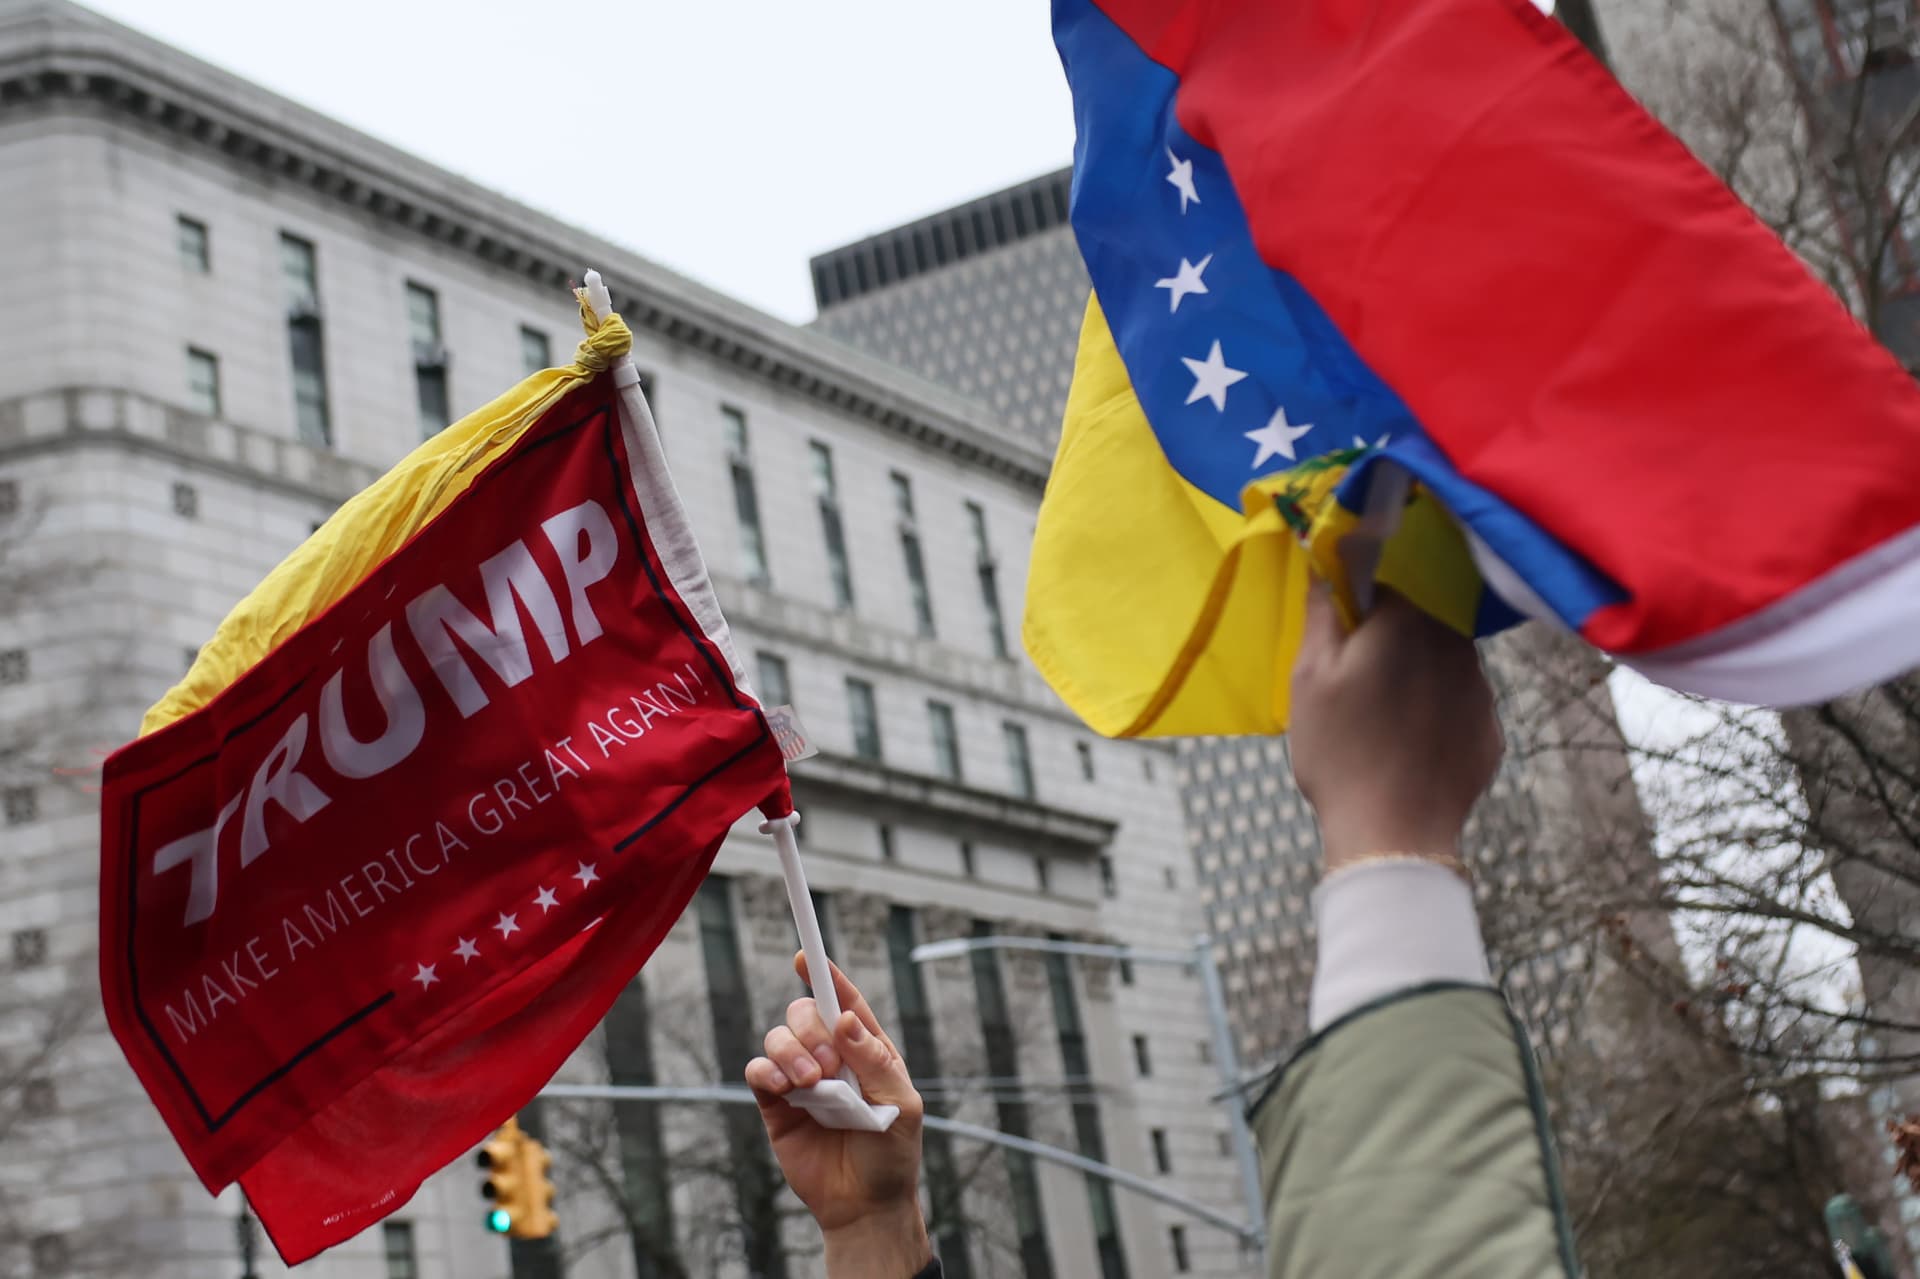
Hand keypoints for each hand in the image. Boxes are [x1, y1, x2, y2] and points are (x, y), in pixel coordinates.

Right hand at [745, 954, 929, 1277]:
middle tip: (828, 1064)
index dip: (828, 976)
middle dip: (811, 1027)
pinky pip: (759, 1071)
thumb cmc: (891, 1154)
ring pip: (778, 1037)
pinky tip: (784, 1086)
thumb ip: (874, 1061)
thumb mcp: (900, 1105)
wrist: (864, 1205)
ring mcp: (802, 1079)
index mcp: (867, 1050)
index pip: (845, 1003)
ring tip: (812, 1082)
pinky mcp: (777, 1105)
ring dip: (791, 1051)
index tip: (807, 956)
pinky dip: (766, 1070)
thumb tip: (845, 1019)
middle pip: (804, 1013)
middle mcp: (832, 1058)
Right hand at [1288, 582, 1501, 872]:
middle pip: (1419, 624)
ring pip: (1443, 663)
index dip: (1358, 612)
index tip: (1339, 646)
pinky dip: (1438, 714)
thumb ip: (1322, 615)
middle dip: (1391, 643)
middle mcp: (1456, 644)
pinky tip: (1412, 746)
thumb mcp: (1309, 678)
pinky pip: (1460, 704)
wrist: (1393, 832)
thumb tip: (1326, 568)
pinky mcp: (1491, 730)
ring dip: (1418, 675)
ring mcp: (1481, 689)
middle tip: (1357, 687)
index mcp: (1408, 622)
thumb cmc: (1340, 749)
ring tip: (1384, 721)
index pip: (1384, 588)